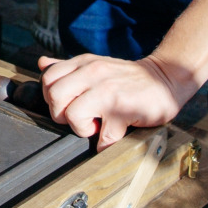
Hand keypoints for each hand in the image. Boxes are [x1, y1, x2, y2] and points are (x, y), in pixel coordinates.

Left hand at [39, 54, 187, 149]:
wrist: (165, 79)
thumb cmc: (127, 78)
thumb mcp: (96, 65)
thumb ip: (69, 67)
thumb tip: (42, 64)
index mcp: (84, 64)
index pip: (47, 78)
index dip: (51, 97)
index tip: (68, 105)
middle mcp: (93, 73)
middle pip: (54, 97)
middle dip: (62, 115)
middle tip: (80, 119)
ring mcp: (108, 91)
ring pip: (73, 115)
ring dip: (82, 129)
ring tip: (97, 127)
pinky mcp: (123, 110)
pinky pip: (103, 136)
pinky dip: (106, 143)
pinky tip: (113, 135)